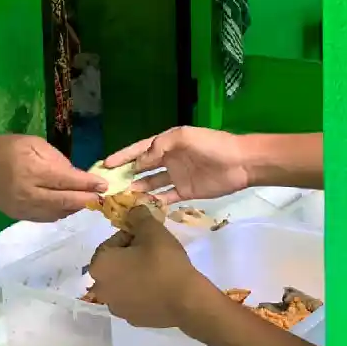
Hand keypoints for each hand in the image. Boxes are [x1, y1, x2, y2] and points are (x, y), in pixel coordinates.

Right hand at [0, 135, 105, 221]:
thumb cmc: (7, 149)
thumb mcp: (33, 144)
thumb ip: (57, 160)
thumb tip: (78, 175)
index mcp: (30, 171)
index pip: (65, 181)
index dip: (86, 184)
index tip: (104, 184)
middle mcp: (27, 193)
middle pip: (64, 202)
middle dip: (86, 200)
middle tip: (103, 197)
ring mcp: (23, 208)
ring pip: (58, 213)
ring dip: (76, 207)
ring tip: (89, 199)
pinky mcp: (20, 216)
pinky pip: (47, 218)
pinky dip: (62, 212)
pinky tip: (71, 205)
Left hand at [88, 205, 216, 327]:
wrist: (186, 300)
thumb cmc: (164, 263)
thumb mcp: (152, 230)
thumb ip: (138, 216)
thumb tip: (132, 210)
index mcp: (99, 265)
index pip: (111, 242)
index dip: (131, 236)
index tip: (149, 238)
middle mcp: (100, 288)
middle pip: (114, 263)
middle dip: (130, 255)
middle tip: (153, 252)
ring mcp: (115, 306)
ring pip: (122, 281)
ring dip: (134, 273)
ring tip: (157, 270)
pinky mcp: (130, 319)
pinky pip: (132, 298)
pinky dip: (140, 291)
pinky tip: (159, 287)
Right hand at [104, 126, 249, 204]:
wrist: (241, 163)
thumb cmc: (212, 145)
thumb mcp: (183, 137)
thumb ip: (160, 147)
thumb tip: (139, 161)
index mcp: (167, 143)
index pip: (140, 150)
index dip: (123, 156)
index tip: (105, 165)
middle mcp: (168, 159)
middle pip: (142, 168)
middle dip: (125, 175)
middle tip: (108, 187)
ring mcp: (176, 177)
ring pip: (151, 184)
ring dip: (137, 190)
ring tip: (121, 199)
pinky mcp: (185, 192)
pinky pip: (165, 198)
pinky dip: (154, 202)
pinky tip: (141, 208)